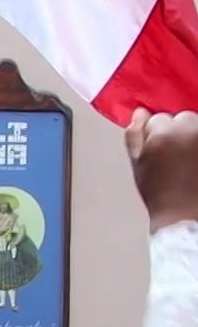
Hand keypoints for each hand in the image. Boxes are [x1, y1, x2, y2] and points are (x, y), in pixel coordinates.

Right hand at [126, 109, 197, 232]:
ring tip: (188, 159)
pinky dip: (196, 147)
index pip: (157, 118)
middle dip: (177, 131)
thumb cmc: (158, 192)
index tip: (156, 151)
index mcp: (163, 132)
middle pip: (182, 118)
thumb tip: (139, 112)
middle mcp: (189, 128)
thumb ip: (134, 135)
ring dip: (192, 136)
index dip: (153, 134)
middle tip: (174, 155)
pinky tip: (193, 161)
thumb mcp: (138, 165)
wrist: (186, 214)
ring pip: (196, 125)